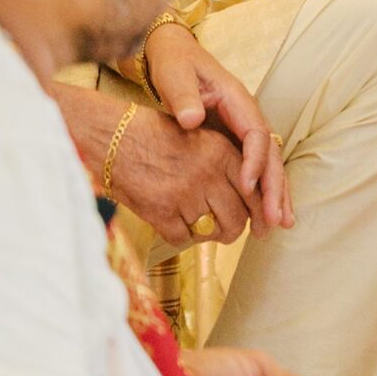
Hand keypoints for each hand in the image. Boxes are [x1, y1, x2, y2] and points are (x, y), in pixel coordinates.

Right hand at [82, 100, 256, 248]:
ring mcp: (185, 195)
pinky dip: (180, 236)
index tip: (263, 224)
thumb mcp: (200, 137)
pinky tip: (174, 224)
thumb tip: (249, 195)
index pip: (254, 190)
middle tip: (227, 230)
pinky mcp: (161, 213)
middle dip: (234, 229)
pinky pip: (183, 239)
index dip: (260, 212)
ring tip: (202, 227)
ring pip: (213, 232)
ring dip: (209, 234)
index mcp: (221, 151)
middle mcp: (208, 173)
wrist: (113, 137)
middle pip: (238, 218)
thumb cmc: (155, 136)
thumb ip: (226, 164)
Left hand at [145, 23, 291, 229]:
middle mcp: (246, 115)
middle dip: (275, 187)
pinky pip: (255, 166)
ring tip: (281, 224)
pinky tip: (264, 214)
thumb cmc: (175, 63)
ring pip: (268, 163)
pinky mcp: (234, 140)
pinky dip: (263, 190)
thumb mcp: (175, 75)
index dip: (255, 161)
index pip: (255, 133)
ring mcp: (242, 128)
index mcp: (237, 99)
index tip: (247, 187)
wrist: (173, 54)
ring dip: (276, 193)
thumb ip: (183, 96)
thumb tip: (192, 119)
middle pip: (270, 154)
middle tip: (276, 219)